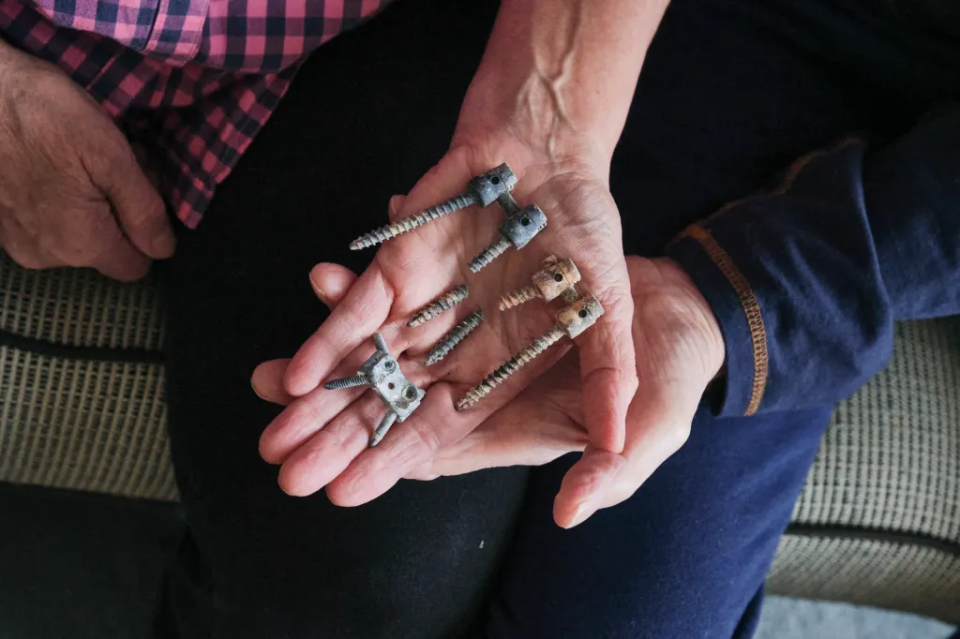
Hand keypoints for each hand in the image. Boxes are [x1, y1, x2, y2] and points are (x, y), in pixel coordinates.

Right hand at [0, 41, 173, 279]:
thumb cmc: (45, 117)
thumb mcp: (112, 157)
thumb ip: (143, 211)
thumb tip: (164, 249)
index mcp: (82, 245)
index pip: (135, 266)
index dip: (147, 232)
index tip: (140, 191)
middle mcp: (47, 255)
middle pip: (106, 249)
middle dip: (118, 213)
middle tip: (114, 163)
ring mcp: (17, 241)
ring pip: (76, 236)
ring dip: (88, 205)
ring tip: (79, 159)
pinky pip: (45, 224)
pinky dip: (57, 201)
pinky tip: (52, 164)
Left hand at [254, 255, 724, 526]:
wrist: (664, 268)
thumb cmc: (665, 352)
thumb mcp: (653, 410)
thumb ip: (612, 458)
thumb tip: (571, 515)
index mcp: (504, 411)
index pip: (434, 447)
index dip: (387, 466)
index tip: (338, 490)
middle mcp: (469, 368)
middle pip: (388, 404)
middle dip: (331, 430)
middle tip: (277, 456)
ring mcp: (455, 318)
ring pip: (375, 346)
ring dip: (323, 366)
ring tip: (269, 385)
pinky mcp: (453, 270)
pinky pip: (393, 282)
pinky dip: (357, 288)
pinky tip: (319, 289)